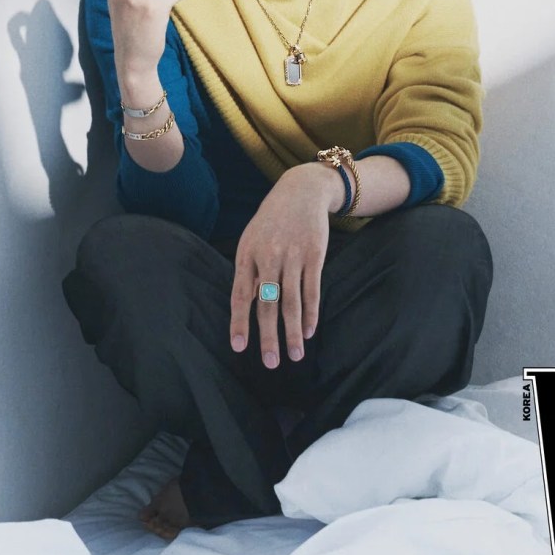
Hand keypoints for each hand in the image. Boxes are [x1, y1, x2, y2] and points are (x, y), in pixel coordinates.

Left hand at [230, 164, 340, 368]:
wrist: (301, 191)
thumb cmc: (271, 221)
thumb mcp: (252, 239)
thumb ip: (248, 271)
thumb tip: (244, 308)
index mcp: (247, 254)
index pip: (241, 295)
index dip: (240, 322)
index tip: (239, 348)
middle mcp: (268, 256)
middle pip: (267, 304)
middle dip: (268, 337)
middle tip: (270, 363)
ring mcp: (293, 256)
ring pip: (292, 302)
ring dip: (292, 332)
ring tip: (295, 356)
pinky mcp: (314, 255)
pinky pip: (312, 290)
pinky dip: (311, 313)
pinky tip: (309, 332)